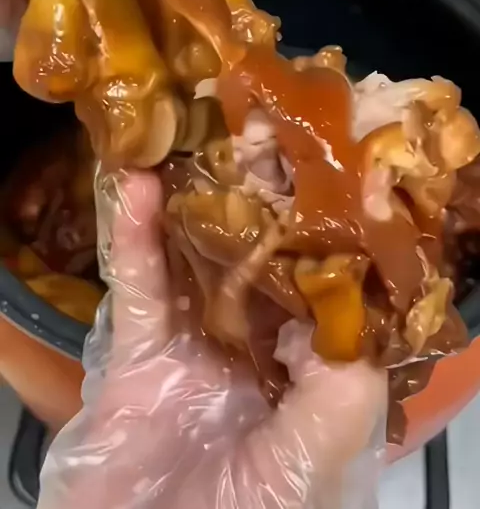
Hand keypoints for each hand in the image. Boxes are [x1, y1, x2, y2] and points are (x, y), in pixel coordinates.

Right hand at [38, 171, 386, 508]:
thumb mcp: (321, 457)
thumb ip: (345, 380)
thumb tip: (348, 289)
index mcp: (311, 378)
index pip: (323, 290)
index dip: (323, 234)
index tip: (323, 174)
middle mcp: (256, 357)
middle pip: (256, 266)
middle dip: (255, 207)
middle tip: (254, 140)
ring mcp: (193, 355)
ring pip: (193, 265)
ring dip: (190, 207)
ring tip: (193, 143)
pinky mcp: (136, 364)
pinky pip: (137, 291)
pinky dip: (134, 239)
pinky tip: (134, 187)